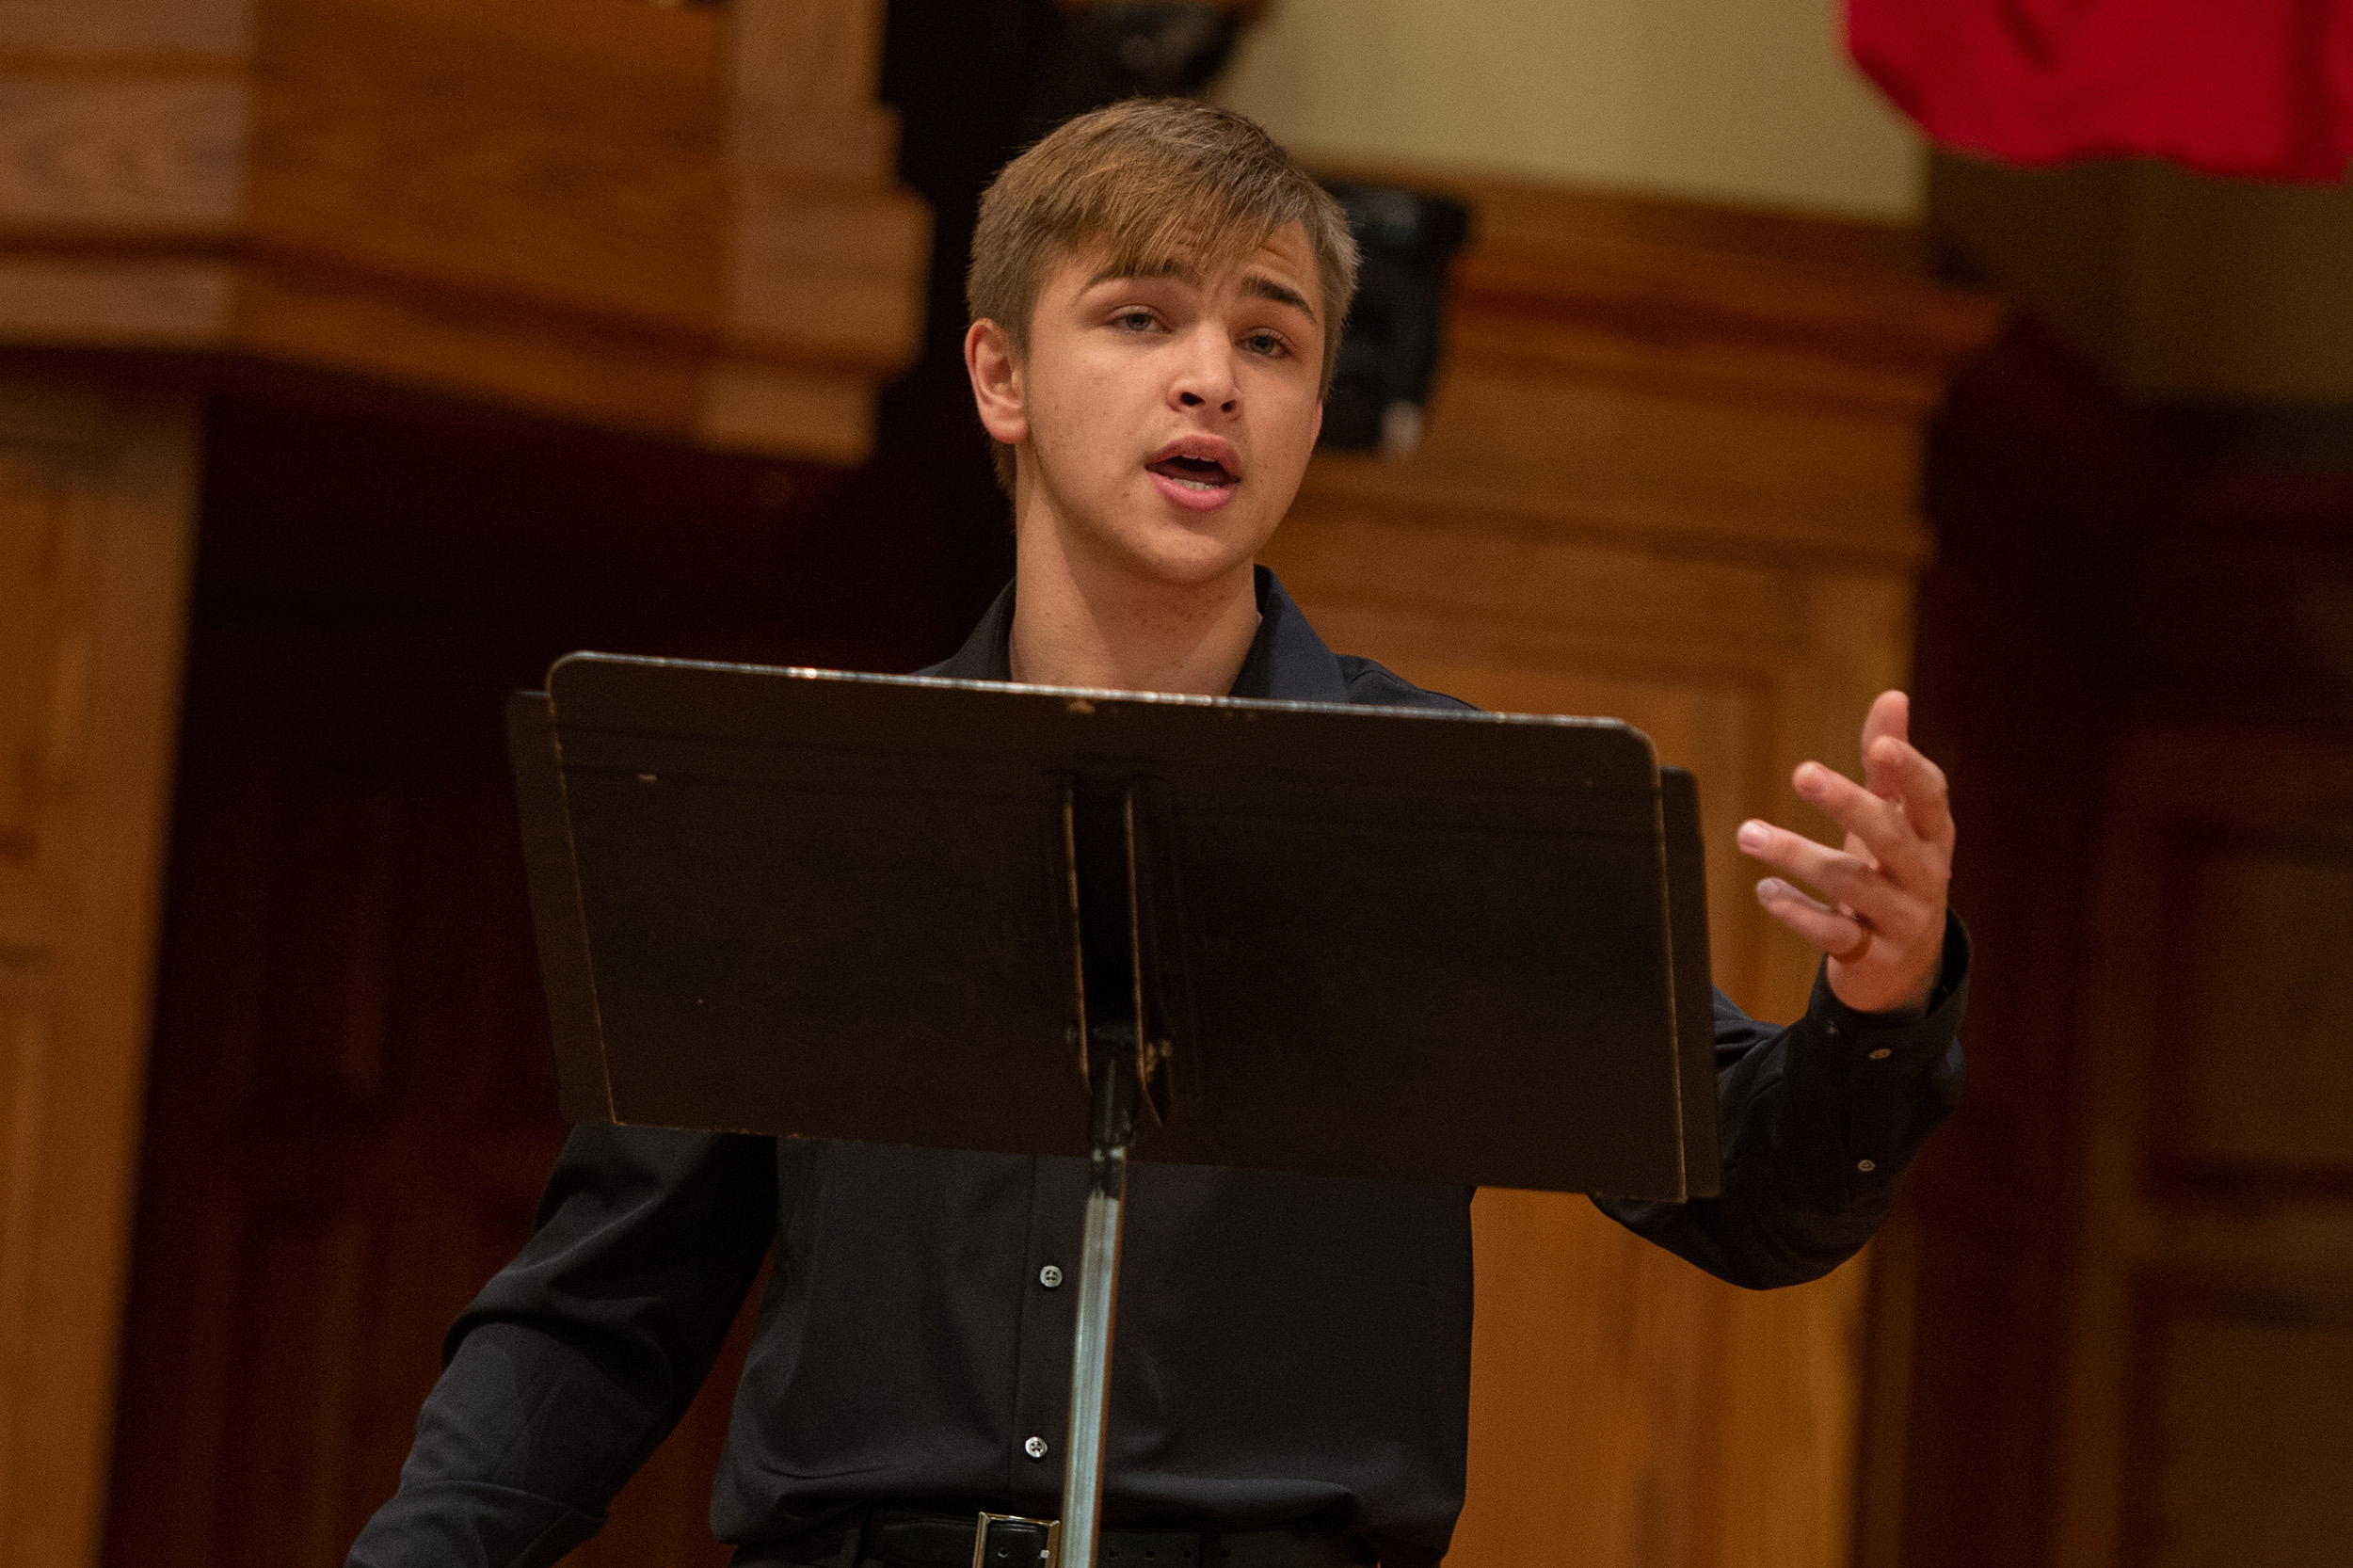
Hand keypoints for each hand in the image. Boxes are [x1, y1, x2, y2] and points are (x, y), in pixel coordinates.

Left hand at [1735, 690, 1953, 1014]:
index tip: (1880, 746)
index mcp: (1932, 836)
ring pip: (1852, 884)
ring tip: (1747, 834)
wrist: (1905, 967)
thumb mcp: (1894, 820)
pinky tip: (1765, 889)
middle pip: (1890, 836)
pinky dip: (1796, 911)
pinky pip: (1833, 934)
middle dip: (1848, 803)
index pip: (1930, 797)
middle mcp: (1924, 876)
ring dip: (1796, 855)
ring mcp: (1901, 919)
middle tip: (1802, 773)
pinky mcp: (1872, 956)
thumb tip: (1893, 697)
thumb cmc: (1893, 873)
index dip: (1909, 771)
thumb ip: (1889, 763)